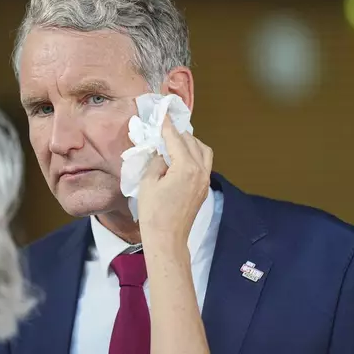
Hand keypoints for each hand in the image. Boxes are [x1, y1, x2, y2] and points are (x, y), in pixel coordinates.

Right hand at [137, 115, 212, 246]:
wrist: (167, 239)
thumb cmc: (153, 212)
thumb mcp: (148, 182)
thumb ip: (157, 161)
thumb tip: (162, 152)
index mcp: (186, 167)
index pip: (176, 140)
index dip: (167, 126)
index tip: (162, 114)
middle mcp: (200, 171)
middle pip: (192, 142)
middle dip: (179, 133)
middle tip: (165, 128)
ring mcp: (205, 181)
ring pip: (203, 152)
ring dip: (191, 143)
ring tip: (175, 141)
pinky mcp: (204, 189)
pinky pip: (204, 164)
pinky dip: (195, 155)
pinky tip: (181, 157)